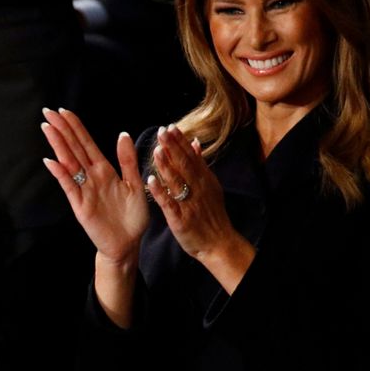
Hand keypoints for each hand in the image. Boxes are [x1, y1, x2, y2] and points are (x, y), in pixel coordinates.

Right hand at [41, 108, 148, 265]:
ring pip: (69, 163)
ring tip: (48, 128)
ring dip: (58, 145)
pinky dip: (60, 174)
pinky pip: (69, 186)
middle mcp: (91, 177)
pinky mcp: (80, 205)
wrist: (128, 243)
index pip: (86, 143)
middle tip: (48, 111)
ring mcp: (84, 190)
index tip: (64, 111)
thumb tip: (122, 134)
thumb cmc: (132, 217)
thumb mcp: (136, 184)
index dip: (76, 127)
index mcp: (104, 170)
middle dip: (62, 130)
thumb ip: (128, 160)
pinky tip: (51, 161)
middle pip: (73, 148)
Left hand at [146, 125, 253, 291]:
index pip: (191, 156)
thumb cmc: (211, 214)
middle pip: (184, 165)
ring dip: (166, 166)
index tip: (170, 127)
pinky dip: (160, 192)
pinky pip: (169, 203)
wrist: (218, 243)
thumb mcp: (210, 186)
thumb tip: (194, 142)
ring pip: (176, 181)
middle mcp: (198, 189)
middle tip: (162, 131)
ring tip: (156, 150)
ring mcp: (189, 203)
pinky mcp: (180, 218)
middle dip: (172, 148)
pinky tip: (150, 181)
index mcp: (204, 180)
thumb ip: (200, 164)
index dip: (180, 142)